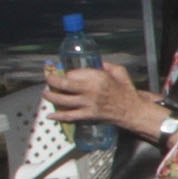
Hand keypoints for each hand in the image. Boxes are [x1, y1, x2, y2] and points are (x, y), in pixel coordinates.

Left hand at [47, 61, 163, 135]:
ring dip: (51, 97)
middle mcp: (91, 90)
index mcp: (98, 78)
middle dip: (52, 81)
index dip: (68, 73)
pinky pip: (70, 116)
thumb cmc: (126, 91)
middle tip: (48, 80)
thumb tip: (95, 62)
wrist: (132, 111)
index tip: (66, 73)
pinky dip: (58, 116)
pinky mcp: (88, 115)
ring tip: (45, 94)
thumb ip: (106, 65)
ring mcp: (88, 104)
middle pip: (64, 85)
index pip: (74, 73)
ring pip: (63, 100)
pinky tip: (50, 115)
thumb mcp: (119, 72)